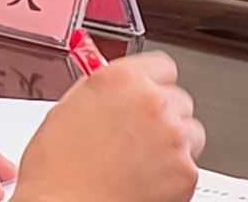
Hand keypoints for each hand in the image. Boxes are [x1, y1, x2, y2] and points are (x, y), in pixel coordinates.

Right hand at [17, 53, 203, 201]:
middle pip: (178, 99)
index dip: (154, 83)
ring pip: (189, 132)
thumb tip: (116, 91)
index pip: (162, 66)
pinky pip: (189, 166)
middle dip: (163, 116)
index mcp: (121, 79)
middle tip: (140, 136)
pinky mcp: (186, 171)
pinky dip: (172, 175)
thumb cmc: (57, 169)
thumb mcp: (69, 108)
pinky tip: (144, 181)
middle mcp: (152, 102)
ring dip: (172, 143)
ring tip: (142, 161)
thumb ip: (103, 92)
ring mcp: (173, 136)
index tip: (149, 94)